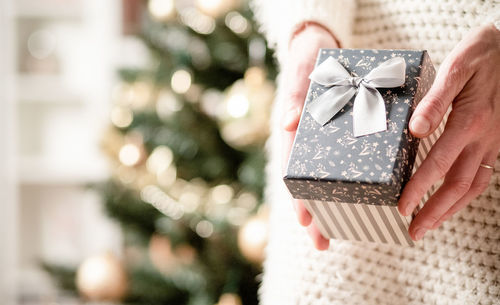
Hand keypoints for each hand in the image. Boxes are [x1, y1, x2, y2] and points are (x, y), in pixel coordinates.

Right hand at [282, 22, 338, 249]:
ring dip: (333, 207)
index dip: (298, 197)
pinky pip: (348, 162)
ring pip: (328, 180)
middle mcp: (308, 144)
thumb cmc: (306, 62)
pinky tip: (366, 198)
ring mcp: (325, 142)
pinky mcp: (343, 136)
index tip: (305, 221)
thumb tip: (288, 123)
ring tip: (341, 233)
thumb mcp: (300, 75)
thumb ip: (295, 96)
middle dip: (315, 215)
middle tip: (322, 243)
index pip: (292, 172)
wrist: (316, 47)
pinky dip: (352, 182)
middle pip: (310, 185)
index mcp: (295, 135)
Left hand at [398, 23, 499, 240]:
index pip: (438, 164)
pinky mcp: (498, 141)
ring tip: (431, 226)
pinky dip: (467, 194)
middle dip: (434, 211)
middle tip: (413, 232)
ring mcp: (494, 142)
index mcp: (470, 121)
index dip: (418, 189)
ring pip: (474, 185)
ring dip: (451, 209)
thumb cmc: (482, 54)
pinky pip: (484, 175)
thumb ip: (435, 101)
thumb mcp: (456, 68)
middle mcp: (485, 138)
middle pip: (458, 185)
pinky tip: (454, 201)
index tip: (401, 207)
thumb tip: (415, 130)